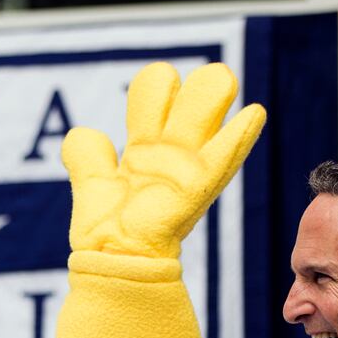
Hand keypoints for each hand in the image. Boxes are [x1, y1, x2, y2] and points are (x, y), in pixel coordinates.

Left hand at [62, 62, 264, 259]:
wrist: (110, 260)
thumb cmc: (107, 229)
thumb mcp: (92, 183)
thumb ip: (86, 156)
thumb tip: (84, 133)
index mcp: (144, 152)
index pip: (154, 105)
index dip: (153, 88)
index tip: (159, 81)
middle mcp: (167, 157)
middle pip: (184, 110)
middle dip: (190, 90)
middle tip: (190, 78)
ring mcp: (182, 171)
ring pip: (199, 126)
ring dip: (210, 100)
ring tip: (222, 77)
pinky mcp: (193, 191)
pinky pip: (217, 161)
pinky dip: (236, 138)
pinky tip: (254, 113)